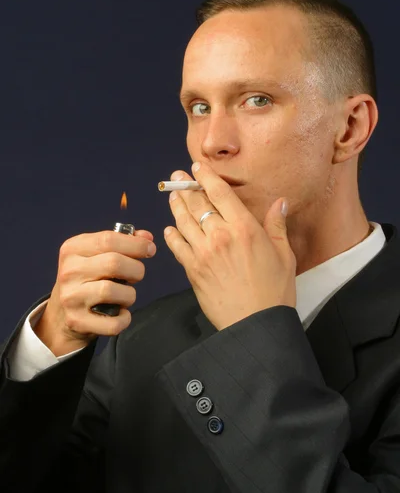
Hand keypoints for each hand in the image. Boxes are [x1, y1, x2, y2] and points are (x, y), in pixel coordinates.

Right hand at [35, 229, 155, 355]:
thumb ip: (123, 242)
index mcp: (72, 249)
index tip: (150, 249)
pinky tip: (121, 313)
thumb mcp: (96, 254)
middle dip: (136, 270)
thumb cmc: (88, 278)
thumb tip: (147, 238)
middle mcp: (69, 271)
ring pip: (113, 291)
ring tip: (125, 296)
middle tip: (136, 276)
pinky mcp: (76, 321)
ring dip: (129, 295)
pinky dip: (124, 319)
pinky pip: (112, 322)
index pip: (108, 240)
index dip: (136, 244)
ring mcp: (71, 297)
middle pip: (114, 263)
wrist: (62, 314)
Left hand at [164, 162, 295, 330]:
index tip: (197, 168)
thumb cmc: (274, 291)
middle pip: (197, 204)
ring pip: (184, 222)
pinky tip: (169, 228)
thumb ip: (277, 225)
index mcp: (244, 228)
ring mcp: (203, 254)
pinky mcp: (193, 271)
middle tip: (176, 177)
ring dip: (176, 206)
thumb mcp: (284, 254)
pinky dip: (172, 235)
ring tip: (172, 196)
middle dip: (186, 187)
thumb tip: (280, 203)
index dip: (205, 177)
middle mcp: (221, 236)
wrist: (255, 323)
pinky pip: (177, 247)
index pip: (219, 194)